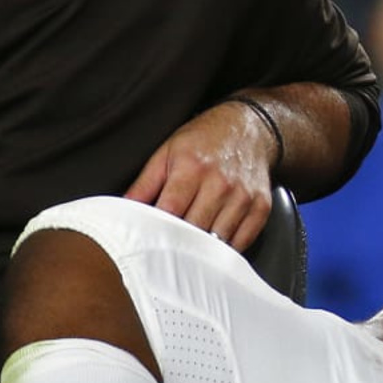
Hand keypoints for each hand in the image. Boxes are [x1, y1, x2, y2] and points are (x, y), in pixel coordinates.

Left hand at [125, 102, 275, 250]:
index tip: (147, 242)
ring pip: (218, 241)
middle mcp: (220, 183)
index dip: (156, 231)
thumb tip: (122, 211)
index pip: (169, 212)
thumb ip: (144, 184)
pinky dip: (226, 250)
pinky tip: (214, 249)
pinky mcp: (260, 207)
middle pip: (194, 230)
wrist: (249, 129)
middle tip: (165, 253)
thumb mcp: (167, 152)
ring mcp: (243, 197)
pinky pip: (242, 241)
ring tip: (188, 254)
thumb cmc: (204, 141)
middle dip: (177, 244)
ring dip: (202, 252)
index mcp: (192, 167)